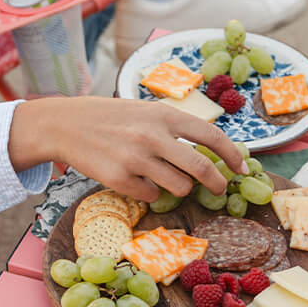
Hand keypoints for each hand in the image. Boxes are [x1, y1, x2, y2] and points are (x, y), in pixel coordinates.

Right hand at [7, 94, 243, 201]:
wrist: (67, 123)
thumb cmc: (110, 117)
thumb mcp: (144, 110)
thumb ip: (172, 127)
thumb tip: (209, 151)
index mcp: (162, 114)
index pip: (210, 135)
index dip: (231, 154)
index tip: (241, 167)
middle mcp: (152, 135)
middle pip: (201, 168)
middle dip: (216, 183)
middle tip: (218, 188)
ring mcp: (136, 159)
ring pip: (179, 187)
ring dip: (179, 188)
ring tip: (164, 178)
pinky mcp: (120, 179)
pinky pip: (151, 196)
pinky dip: (149, 192)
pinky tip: (135, 178)